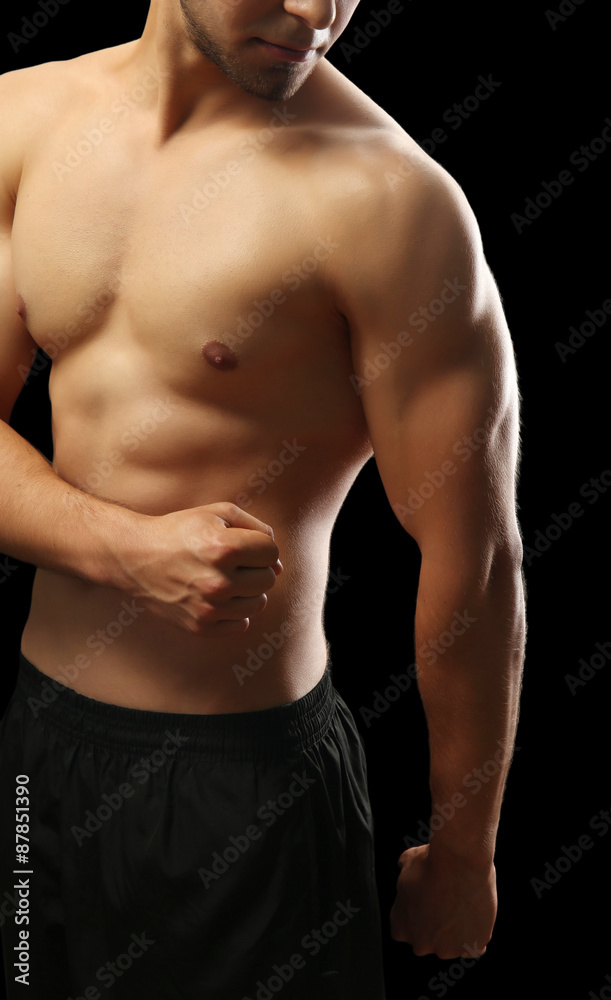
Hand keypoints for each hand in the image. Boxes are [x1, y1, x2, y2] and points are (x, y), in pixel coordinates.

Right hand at [116, 501, 281, 634]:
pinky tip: (215, 596)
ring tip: (221, 577)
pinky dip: (234, 611)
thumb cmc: (181, 530)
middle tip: (228, 561)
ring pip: (259, 603)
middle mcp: (218, 581)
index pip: (272, 552)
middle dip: (255, 567)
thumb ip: (258, 529)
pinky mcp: (201, 626)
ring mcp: (210, 607)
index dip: (259, 545)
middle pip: (268, 579)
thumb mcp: (218, 513)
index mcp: (224, 548)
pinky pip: (241, 623)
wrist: (135, 556)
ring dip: (246, 590)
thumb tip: (279, 565)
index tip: (239, 543)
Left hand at [389, 844, 496, 958]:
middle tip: (444, 901)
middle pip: (427, 940)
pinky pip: (474, 947)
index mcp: (400, 928)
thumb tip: (403, 865)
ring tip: (461, 904)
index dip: (415, 913)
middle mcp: (421, 945)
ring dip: (455, 931)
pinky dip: (475, 936)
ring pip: (450, 945)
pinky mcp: (471, 947)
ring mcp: (447, 949)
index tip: (424, 900)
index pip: (403, 928)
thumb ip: (402, 872)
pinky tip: (474, 918)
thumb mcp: (407, 863)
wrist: (461, 863)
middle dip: (434, 924)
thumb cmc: (432, 863)